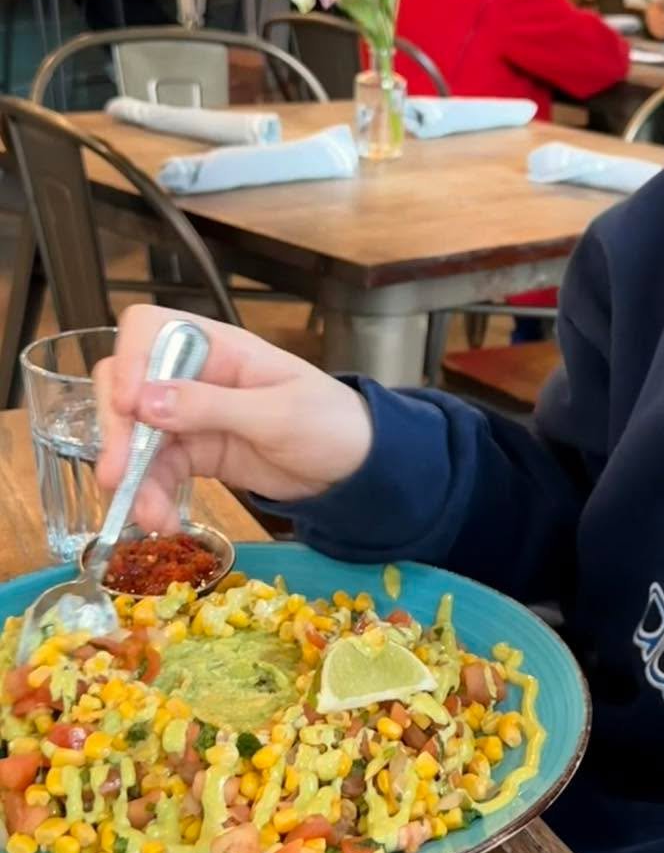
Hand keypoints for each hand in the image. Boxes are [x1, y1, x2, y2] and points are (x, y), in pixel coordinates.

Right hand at [94, 306, 374, 531]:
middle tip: (117, 475)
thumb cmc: (331, 423)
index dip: (129, 362)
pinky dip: (152, 495)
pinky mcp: (196, 452)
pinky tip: (164, 521)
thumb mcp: (278, 415)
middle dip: (118, 431)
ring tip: (148, 516)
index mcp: (219, 348)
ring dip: (134, 477)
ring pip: (137, 436)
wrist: (357, 469)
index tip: (128, 405)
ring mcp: (192, 415)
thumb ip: (212, 406)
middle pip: (128, 386)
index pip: (149, 331)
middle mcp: (195, 376)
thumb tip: (144, 402)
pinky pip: (157, 469)